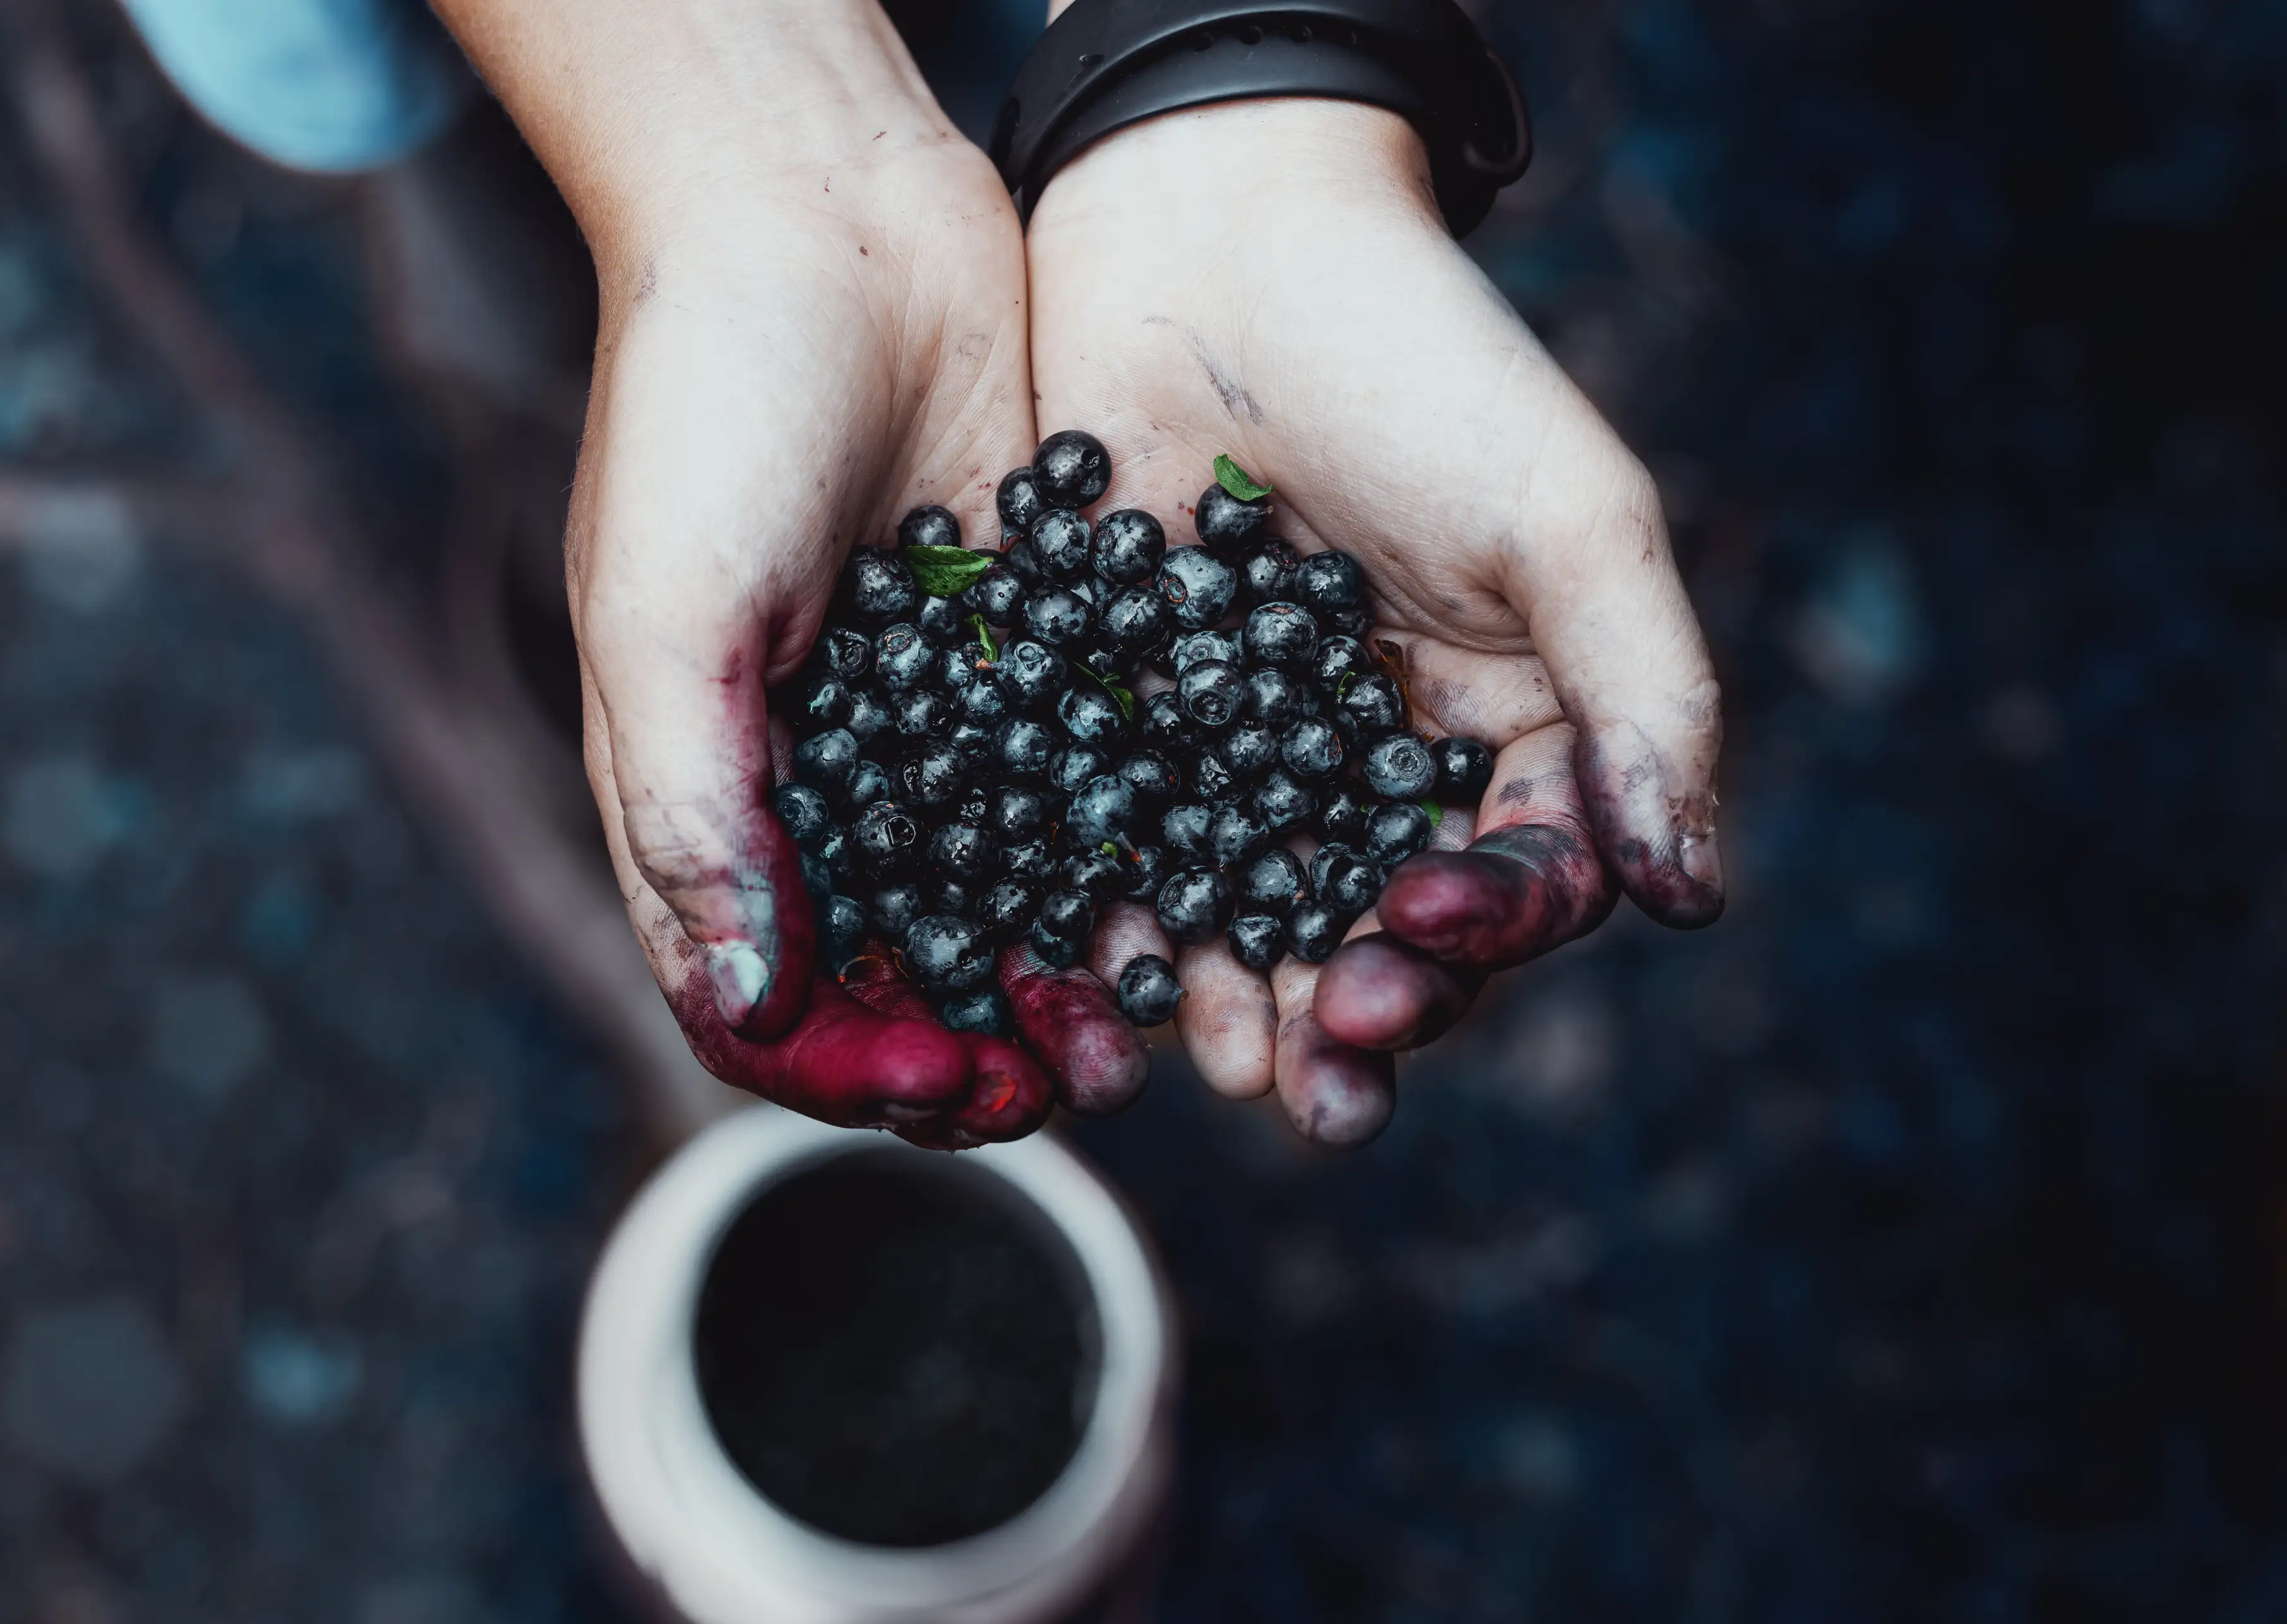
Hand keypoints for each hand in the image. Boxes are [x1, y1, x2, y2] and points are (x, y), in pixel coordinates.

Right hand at [441, 0, 1145, 1143]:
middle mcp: (821, 774)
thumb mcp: (664, 615)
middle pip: (895, 964)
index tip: (947, 1082)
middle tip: (1071, 1088)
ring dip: (1061, 975)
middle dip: (977, 1042)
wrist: (823, 220)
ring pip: (1001, 893)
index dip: (849, 1059)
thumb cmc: (704, 407)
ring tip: (1143, 1032)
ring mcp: (931, 715)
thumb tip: (744, 994)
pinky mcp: (1025, 648)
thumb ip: (691, 804)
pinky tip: (1186, 903)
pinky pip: (1073, 783)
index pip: (765, 989)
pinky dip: (1118, 856)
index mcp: (707, 788)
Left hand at [1026, 100, 1722, 1144]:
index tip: (1421, 941)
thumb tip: (1689, 895)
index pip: (1515, 870)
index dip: (1481, 929)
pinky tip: (1110, 980)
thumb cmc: (1426, 363)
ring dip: (1245, 1004)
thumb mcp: (1570, 519)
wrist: (1221, 235)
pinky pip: (1125, 846)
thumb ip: (1644, 700)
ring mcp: (1240, 748)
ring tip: (1228, 1072)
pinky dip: (1122, 920)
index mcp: (1505, 722)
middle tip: (1323, 1084)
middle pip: (1378, 924)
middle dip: (1360, 1012)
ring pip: (1252, 911)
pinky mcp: (1118, 719)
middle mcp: (1376, 755)